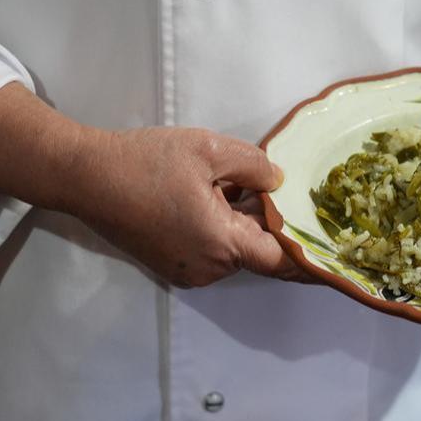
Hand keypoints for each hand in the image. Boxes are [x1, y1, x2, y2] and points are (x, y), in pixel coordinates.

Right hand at [77, 127, 302, 287]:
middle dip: (269, 221)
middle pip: (258, 250)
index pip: (283, 260)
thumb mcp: (208, 150)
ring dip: (242, 221)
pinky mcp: (172, 265)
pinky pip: (212, 250)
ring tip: (231, 181)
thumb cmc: (145, 162)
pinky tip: (209, 194)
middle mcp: (209, 268)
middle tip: (272, 185)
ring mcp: (188, 271)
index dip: (310, 254)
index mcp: (223, 244)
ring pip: (234, 249)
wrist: (85, 177)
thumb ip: (255, 166)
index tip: (335, 250)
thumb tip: (278, 183)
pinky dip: (220, 227)